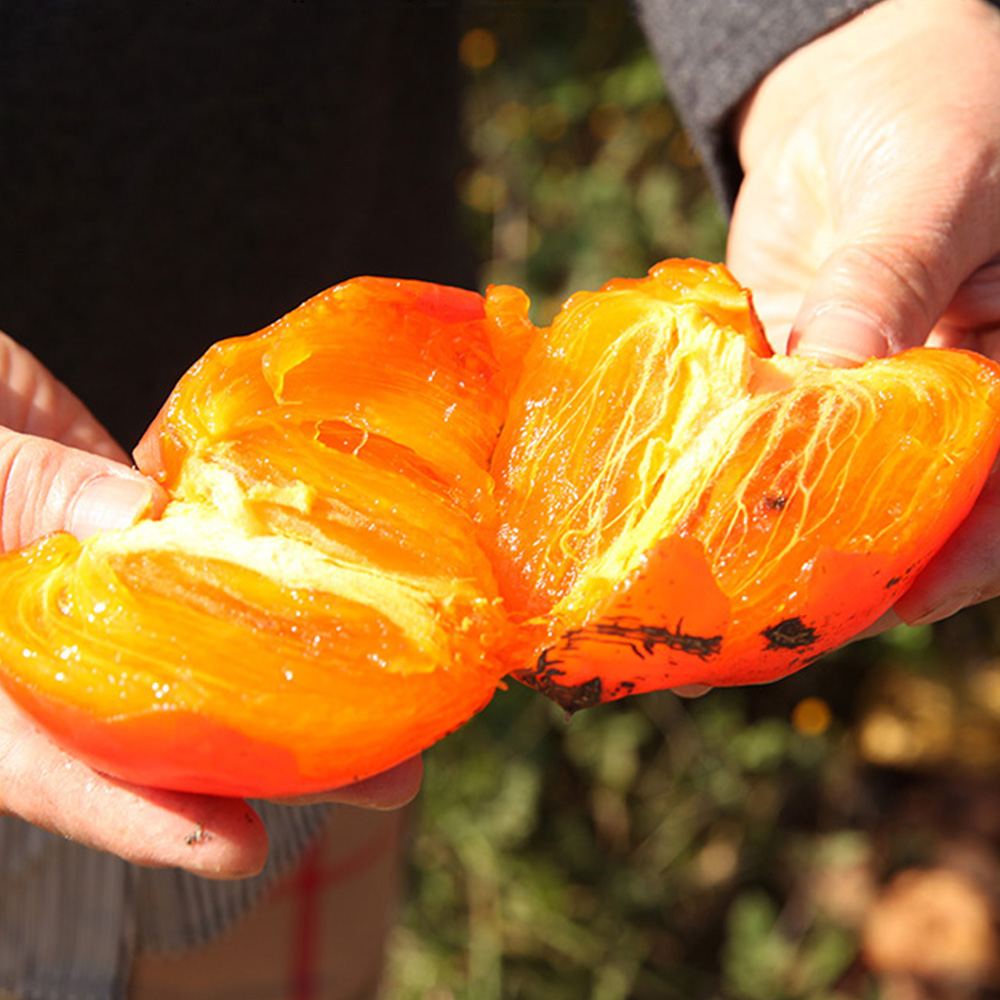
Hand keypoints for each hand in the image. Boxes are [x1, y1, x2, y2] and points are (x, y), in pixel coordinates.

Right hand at [0, 331, 419, 876]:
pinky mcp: (132, 524)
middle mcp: (49, 645)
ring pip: (201, 645)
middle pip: (160, 726)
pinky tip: (344, 587)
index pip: (49, 768)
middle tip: (385, 783)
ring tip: (401, 702)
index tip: (237, 845)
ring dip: (294, 672)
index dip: (138, 816)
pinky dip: (268, 574)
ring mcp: (101, 584)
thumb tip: (142, 524)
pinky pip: (208, 557)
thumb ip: (23, 496)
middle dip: (272, 761)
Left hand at [726, 0, 999, 630]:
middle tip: (798, 611)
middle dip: (865, 557)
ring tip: (734, 577)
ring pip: (837, 475)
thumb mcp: (932, 183)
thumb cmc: (937, 111)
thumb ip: (887, 276)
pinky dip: (736, 454)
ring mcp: (868, 389)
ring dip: (788, 519)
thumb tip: (832, 375)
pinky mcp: (798, 374)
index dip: (973, 552)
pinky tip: (694, 488)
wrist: (859, 92)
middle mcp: (947, 391)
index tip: (910, 601)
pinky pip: (771, 426)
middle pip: (920, 497)